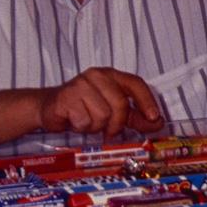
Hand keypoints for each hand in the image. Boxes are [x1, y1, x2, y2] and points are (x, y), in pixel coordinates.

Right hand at [39, 67, 165, 138]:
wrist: (48, 108)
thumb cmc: (83, 108)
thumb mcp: (111, 111)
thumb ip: (134, 116)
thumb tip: (158, 122)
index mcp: (110, 75)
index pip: (135, 83)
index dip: (147, 101)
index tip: (154, 117)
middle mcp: (96, 76)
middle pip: (120, 104)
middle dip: (116, 123)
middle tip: (108, 131)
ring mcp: (80, 84)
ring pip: (102, 115)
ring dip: (95, 126)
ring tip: (86, 121)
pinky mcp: (66, 97)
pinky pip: (84, 121)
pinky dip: (81, 127)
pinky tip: (74, 121)